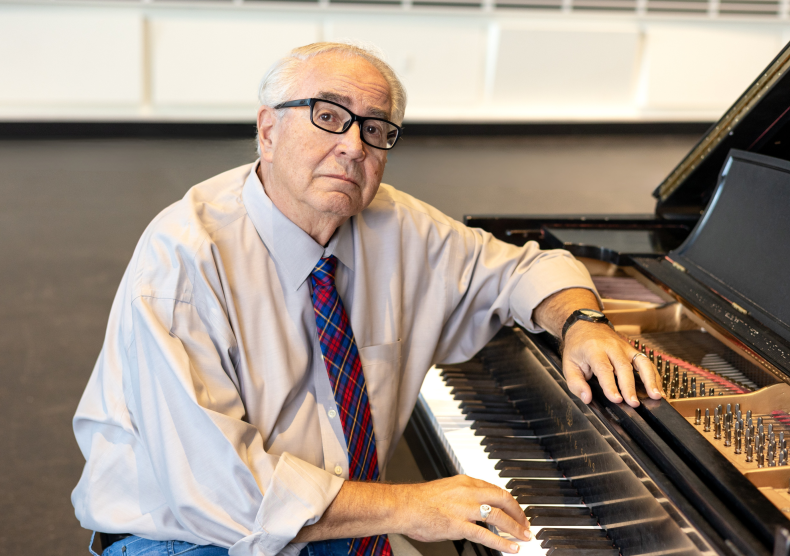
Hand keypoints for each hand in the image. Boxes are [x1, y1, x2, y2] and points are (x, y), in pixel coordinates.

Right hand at [396, 475, 529, 552]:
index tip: (515, 510)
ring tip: (524, 536)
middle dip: (518, 512)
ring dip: (515, 527)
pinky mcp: (459, 525)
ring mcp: (464, 508)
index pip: (495, 489)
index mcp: (465, 482)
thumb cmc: (419, 501)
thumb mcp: (446, 490)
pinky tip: (511, 547)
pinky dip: (502, 542)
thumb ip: (462, 496)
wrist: (403, 505)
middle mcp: (468, 492)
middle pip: (502, 498)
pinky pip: (486, 534)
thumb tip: (475, 508)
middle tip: (526, 523)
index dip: (509, 501)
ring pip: (498, 515)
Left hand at [562, 321, 663, 406]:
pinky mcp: (632, 350)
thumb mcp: (568, 364)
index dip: (610, 385)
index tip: (616, 399)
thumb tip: (587, 398)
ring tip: (656, 396)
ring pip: (641, 362)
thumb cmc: (577, 348)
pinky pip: (646, 362)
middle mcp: (611, 347)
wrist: (585, 326)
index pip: (604, 368)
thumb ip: (576, 383)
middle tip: (634, 403)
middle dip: (630, 387)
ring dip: (650, 380)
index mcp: (594, 349)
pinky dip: (654, 376)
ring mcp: (625, 347)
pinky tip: (658, 389)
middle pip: (624, 367)